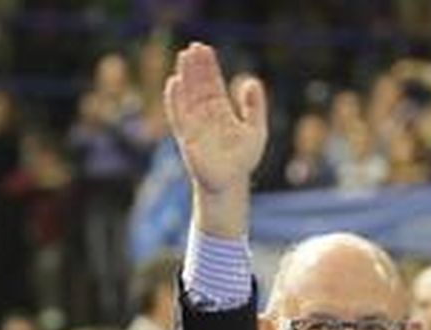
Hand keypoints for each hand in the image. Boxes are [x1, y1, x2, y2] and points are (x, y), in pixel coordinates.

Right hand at [163, 43, 266, 234]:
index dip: (208, 67)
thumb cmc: (243, 159)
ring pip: (188, 95)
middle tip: (193, 46)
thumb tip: (251, 81)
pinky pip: (178, 115)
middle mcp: (205, 116)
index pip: (212, 84)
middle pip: (198, 86)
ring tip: (183, 57)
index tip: (204, 49)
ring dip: (185, 76)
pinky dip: (175, 99)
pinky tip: (174, 83)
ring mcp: (194, 125)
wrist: (230, 183)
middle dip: (196, 67)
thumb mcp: (256, 129)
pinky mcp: (186, 137)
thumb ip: (255, 106)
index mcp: (220, 112)